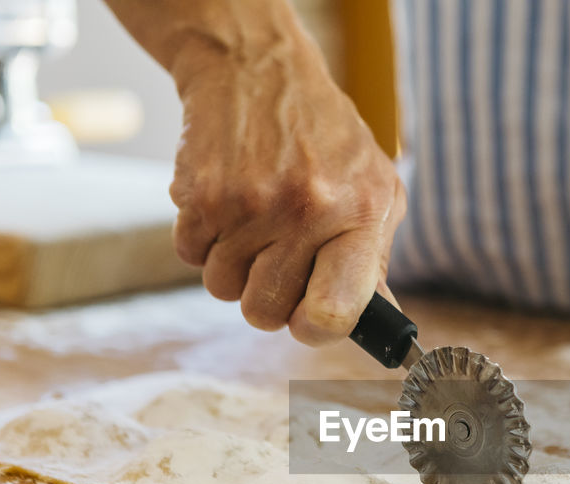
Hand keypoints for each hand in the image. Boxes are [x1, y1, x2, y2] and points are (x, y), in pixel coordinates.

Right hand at [168, 37, 405, 343]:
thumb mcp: (374, 190)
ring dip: (234, 268)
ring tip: (254, 222)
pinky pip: (191, 260)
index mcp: (358, 214)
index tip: (311, 318)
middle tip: (277, 257)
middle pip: (267, 313)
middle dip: (268, 297)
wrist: (256, 69)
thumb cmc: (326, 140)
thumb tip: (378, 329)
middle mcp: (304, 210)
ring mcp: (248, 204)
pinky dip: (204, 243)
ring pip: (224, 291)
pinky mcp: (200, 195)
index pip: (334, 312)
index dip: (318, 329)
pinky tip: (226, 205)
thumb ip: (375, 262)